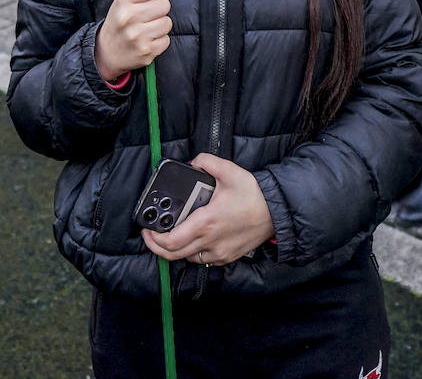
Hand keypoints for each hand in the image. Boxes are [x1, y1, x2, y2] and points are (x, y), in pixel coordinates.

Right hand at [94, 0, 170, 81]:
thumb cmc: (118, 22)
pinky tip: (148, 40)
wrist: (107, 53)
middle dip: (159, 9)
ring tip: (147, 28)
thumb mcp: (122, 0)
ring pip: (167, 22)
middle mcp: (129, 17)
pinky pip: (166, 40)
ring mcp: (138, 36)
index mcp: (123, 0)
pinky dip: (160, 40)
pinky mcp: (146, 52)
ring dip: (160, 25)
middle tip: (148, 15)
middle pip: (164, 3)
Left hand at [142, 155, 274, 266]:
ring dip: (175, 250)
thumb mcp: (229, 171)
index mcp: (206, 222)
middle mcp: (210, 241)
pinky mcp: (226, 257)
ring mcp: (218, 252)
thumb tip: (193, 161)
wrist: (275, 213)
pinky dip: (191, 253)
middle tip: (150, 235)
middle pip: (174, 254)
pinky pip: (202, 260)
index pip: (171, 240)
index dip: (154, 239)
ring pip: (187, 258)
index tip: (146, 230)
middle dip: (157, 246)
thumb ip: (206, 161)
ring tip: (169, 236)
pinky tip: (190, 240)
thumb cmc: (253, 194)